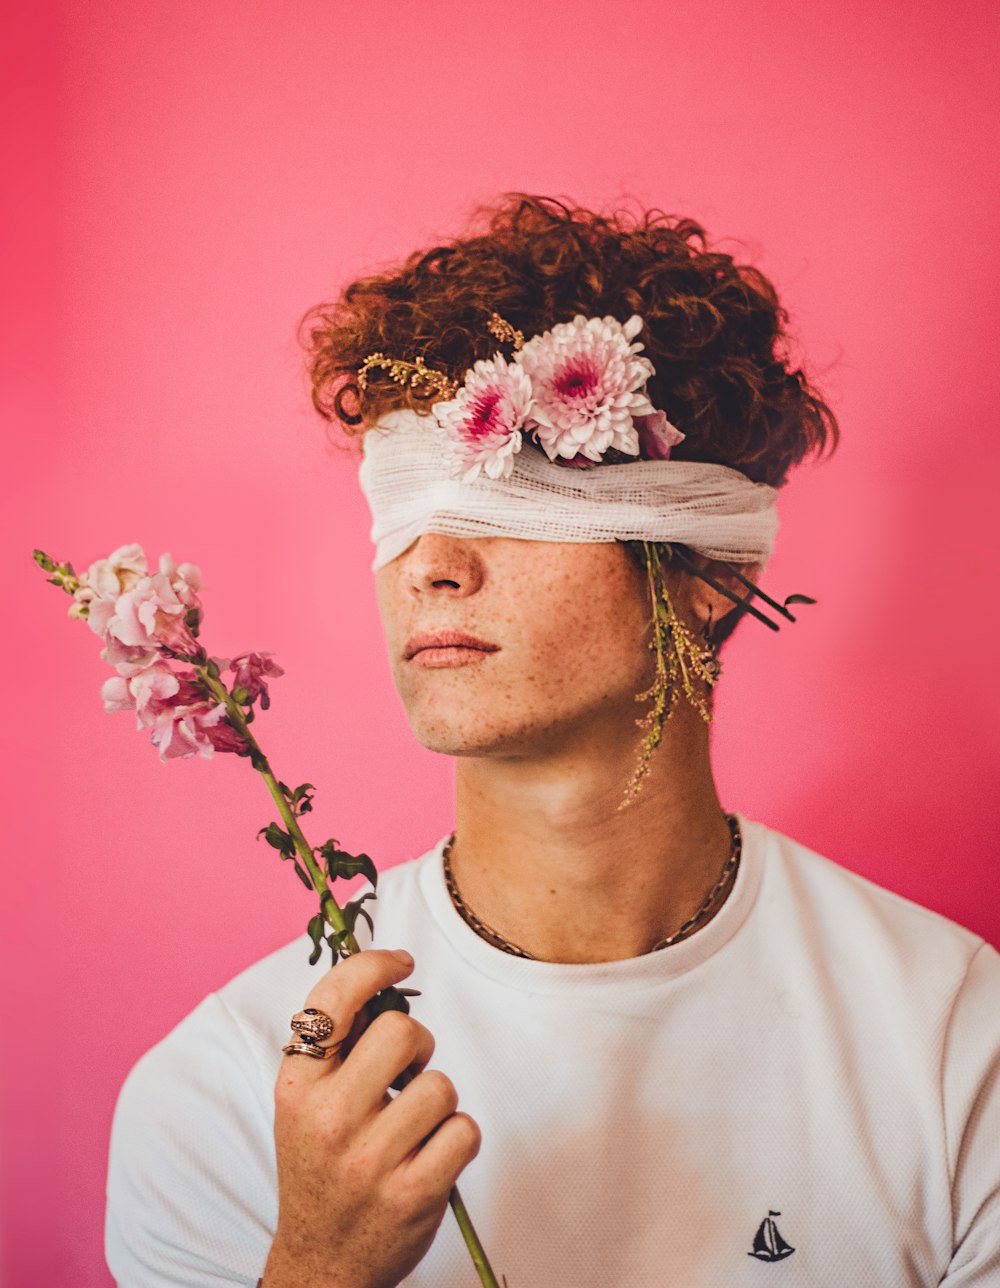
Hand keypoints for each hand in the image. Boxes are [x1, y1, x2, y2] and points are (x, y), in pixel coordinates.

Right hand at [261, 949, 481, 1287]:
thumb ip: (337, 1045)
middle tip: (408, 1071)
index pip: (334, 999)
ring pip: (441, 1085)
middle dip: (418, 1044)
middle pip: (402, 1031)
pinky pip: (464, 1130)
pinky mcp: (412, 1196)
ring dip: (437, 1102)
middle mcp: (327, 1119)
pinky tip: (430, 1156)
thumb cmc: (322, 1168)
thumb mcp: (305, 1103)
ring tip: (411, 1128)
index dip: (373, 965)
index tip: (400, 962)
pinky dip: (457, 1139)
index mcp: (296, 1086)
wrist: (321, 1265)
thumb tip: (383, 981)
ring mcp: (370, 1161)